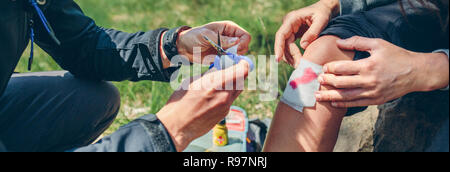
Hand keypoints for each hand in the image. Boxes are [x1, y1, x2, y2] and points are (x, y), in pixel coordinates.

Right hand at [156, 60, 250, 150]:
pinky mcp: (224, 113)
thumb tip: (218, 68)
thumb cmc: (181, 102)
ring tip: (220, 82)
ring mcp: (226, 106)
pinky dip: (226, 94)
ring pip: (237, 90)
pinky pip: (231, 100)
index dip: (243, 64)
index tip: (239, 61)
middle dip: (238, 72)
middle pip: (242, 80)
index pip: (242, 71)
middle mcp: (225, 95)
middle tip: (230, 69)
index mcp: (216, 84)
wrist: (179, 125)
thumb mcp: (193, 81)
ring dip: (233, 83)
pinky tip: (214, 96)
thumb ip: (209, 74)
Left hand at [176, 21, 250, 63]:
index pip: (245, 36)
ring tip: (220, 60)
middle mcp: (231, 38)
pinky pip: (231, 63)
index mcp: (229, 28)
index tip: (235, 51)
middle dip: (237, 54)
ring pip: (239, 57)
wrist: (184, 48)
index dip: (243, 44)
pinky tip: (218, 64)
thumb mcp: (206, 36)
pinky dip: (227, 65)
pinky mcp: (223, 58)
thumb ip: (222, 39)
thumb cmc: (194, 37)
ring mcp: (228, 49)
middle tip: (225, 56)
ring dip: (232, 60)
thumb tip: (237, 41)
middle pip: (244, 48)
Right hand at [275, 0, 339, 66]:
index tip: (278, 59)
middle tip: (298, 66)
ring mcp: (290, 30)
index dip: (278, 47)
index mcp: (292, 19)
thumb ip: (313, 32)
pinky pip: (290, 46)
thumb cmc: (324, 13)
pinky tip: (299, 61)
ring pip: (285, 46)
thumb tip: (303, 46)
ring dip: (290, 57)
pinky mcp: (293, 35)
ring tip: (299, 65)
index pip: (281, 35)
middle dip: (288, 56)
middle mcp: (288, 25)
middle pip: (283, 43)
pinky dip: (293, 55)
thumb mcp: (321, 20)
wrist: (326, 9)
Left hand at [315, 36, 449, 107]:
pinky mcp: (376, 100)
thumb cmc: (396, 56)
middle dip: (327, 81)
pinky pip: (356, 103)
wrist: (416, 73)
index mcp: (368, 65)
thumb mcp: (378, 44)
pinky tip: (333, 103)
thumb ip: (357, 41)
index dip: (330, 68)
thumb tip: (338, 42)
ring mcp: (372, 92)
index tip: (323, 68)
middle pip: (341, 83)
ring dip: (330, 96)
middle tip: (318, 80)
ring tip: (318, 95)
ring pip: (346, 96)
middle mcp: (369, 80)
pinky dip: (343, 104)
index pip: (343, 68)